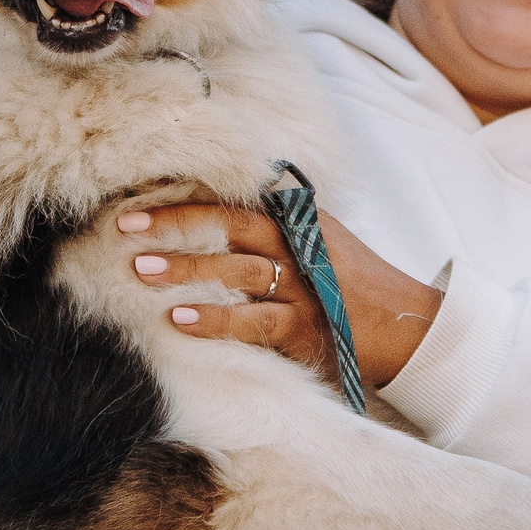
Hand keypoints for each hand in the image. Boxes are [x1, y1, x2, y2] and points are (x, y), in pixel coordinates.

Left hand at [118, 204, 441, 387]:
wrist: (405, 327)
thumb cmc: (350, 286)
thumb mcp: (314, 247)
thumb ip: (268, 237)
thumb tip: (204, 229)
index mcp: (294, 223)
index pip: (232, 203)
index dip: (184, 202)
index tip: (135, 204)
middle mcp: (298, 247)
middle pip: (229, 225)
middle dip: (175, 225)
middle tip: (125, 230)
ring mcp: (302, 286)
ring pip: (237, 270)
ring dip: (186, 268)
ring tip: (141, 270)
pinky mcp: (306, 328)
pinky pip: (255, 321)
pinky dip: (217, 320)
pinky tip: (182, 319)